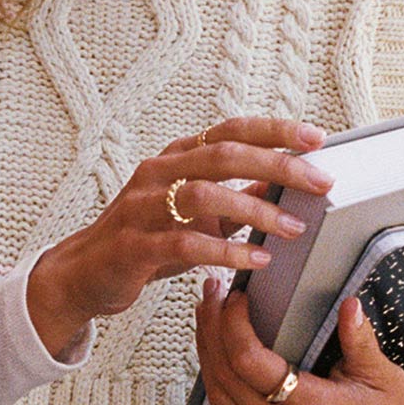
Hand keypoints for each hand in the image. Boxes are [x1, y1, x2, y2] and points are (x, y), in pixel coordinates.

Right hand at [35, 116, 334, 327]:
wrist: (84, 274)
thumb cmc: (144, 240)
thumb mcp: (194, 215)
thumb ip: (235, 199)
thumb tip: (282, 184)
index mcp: (175, 159)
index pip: (230, 131)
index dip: (274, 130)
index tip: (315, 138)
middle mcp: (157, 173)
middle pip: (223, 155)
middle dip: (278, 165)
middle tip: (319, 182)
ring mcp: (142, 207)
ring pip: (204, 194)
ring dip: (256, 210)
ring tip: (293, 228)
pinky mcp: (134, 245)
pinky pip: (186, 244)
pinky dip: (227, 251)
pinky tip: (257, 260)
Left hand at [195, 282, 403, 404]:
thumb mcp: (382, 374)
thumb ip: (359, 339)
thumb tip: (348, 305)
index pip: (251, 362)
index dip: (233, 325)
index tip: (235, 298)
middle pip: (227, 378)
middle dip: (212, 331)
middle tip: (211, 299)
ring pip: (218, 404)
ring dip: (208, 360)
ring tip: (208, 325)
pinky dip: (218, 395)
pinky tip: (216, 366)